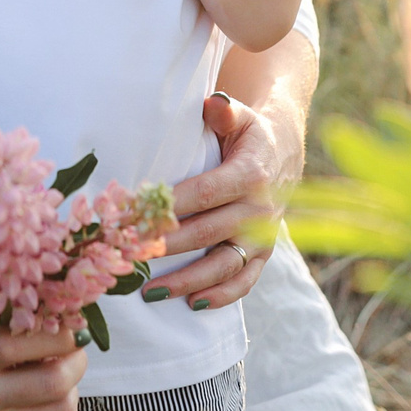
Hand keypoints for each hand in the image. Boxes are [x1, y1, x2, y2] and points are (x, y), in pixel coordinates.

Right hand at [0, 316, 85, 410]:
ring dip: (72, 391)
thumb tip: (71, 321)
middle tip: (75, 354)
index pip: (23, 345)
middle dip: (76, 364)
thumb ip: (18, 321)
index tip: (73, 332)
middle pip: (53, 383)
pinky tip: (47, 403)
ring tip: (59, 379)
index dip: (61, 336)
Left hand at [144, 91, 291, 310]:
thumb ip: (224, 113)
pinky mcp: (263, 254)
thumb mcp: (239, 116)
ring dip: (188, 282)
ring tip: (150, 293)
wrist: (283, 153)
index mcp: (251, 174)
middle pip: (207, 232)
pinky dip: (221, 296)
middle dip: (166, 246)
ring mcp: (263, 236)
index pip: (205, 194)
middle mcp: (260, 209)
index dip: (171, 207)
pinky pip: (244, 281)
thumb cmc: (247, 133)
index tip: (135, 216)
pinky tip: (193, 306)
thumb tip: (213, 105)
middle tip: (128, 256)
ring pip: (224, 265)